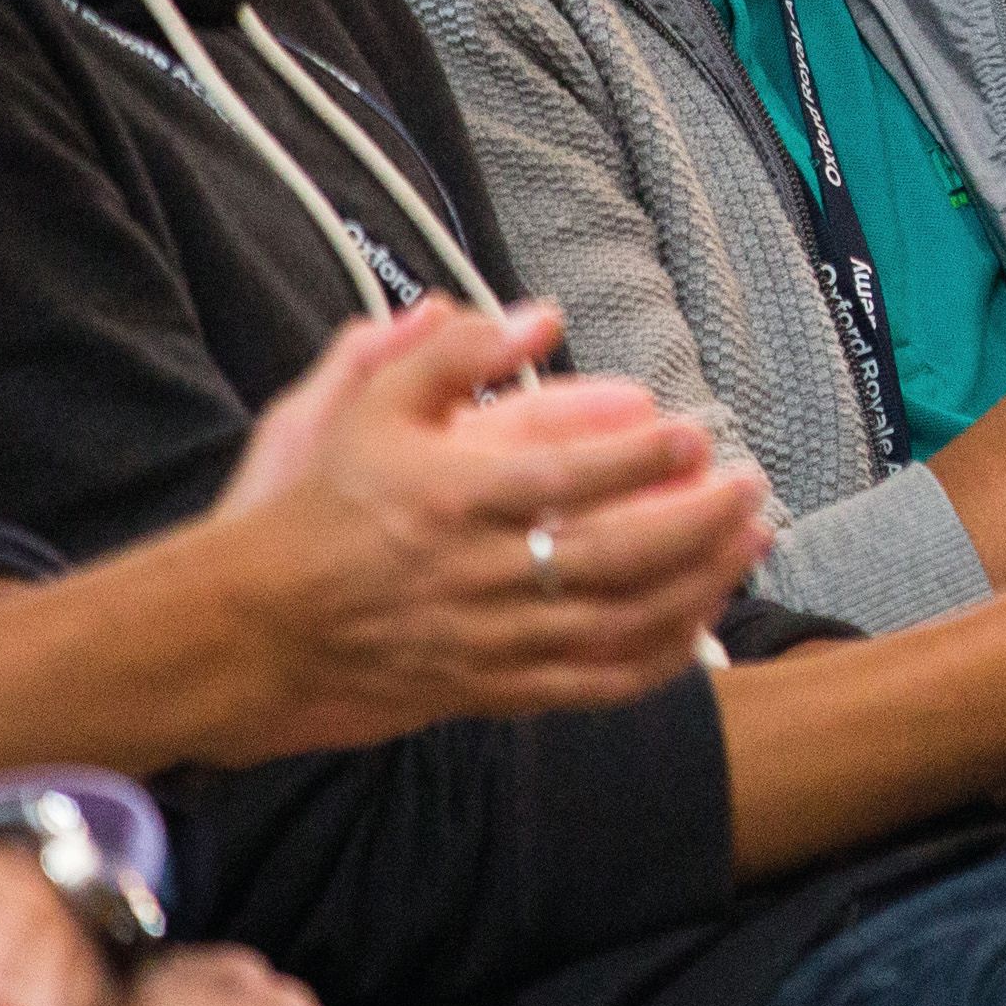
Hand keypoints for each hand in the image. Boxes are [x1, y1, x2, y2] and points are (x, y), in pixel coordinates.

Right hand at [207, 303, 773, 756]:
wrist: (252, 628)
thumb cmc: (314, 507)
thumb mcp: (362, 406)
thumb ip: (446, 351)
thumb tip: (538, 315)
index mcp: (448, 501)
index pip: (567, 479)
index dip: (642, 458)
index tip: (694, 433)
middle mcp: (476, 577)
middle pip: (614, 557)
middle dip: (698, 523)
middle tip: (753, 486)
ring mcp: (490, 643)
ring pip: (618, 625)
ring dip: (698, 586)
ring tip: (749, 542)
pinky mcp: (494, 690)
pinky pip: (594, 684)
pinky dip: (659, 657)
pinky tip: (701, 621)